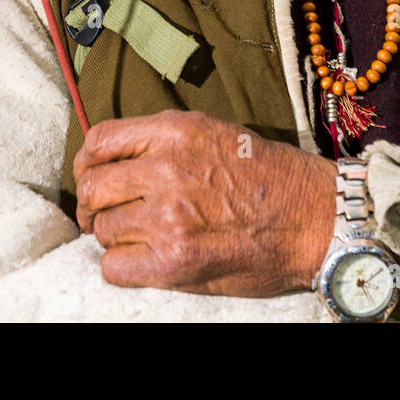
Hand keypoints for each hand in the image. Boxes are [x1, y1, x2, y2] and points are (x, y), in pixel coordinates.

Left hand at [73, 109, 336, 296]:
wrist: (312, 217)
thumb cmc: (268, 175)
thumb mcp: (213, 133)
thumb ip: (162, 140)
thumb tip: (116, 155)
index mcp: (174, 132)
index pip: (99, 140)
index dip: (88, 162)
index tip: (93, 176)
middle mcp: (165, 170)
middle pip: (92, 188)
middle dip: (93, 204)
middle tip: (105, 215)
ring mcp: (168, 217)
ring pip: (102, 229)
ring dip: (116, 236)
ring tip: (143, 237)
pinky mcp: (174, 260)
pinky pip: (114, 267)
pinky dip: (123, 266)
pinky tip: (145, 260)